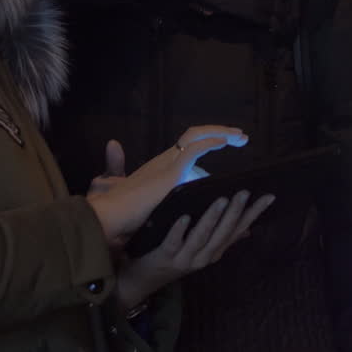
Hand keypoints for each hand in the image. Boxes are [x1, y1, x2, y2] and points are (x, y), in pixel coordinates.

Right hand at [85, 126, 247, 244]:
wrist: (110, 220)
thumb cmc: (127, 217)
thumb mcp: (157, 206)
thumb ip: (171, 200)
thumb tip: (184, 203)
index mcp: (162, 167)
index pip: (188, 145)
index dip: (208, 139)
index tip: (227, 142)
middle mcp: (164, 160)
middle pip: (194, 135)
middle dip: (219, 131)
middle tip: (241, 137)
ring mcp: (166, 163)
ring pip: (195, 135)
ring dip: (220, 133)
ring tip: (240, 138)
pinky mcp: (169, 172)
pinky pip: (193, 150)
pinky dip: (210, 143)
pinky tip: (224, 143)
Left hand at [115, 189, 276, 310]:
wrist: (143, 280)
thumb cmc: (174, 258)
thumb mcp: (202, 250)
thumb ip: (223, 240)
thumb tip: (248, 229)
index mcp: (214, 251)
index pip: (238, 230)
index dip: (253, 214)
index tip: (268, 197)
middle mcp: (204, 257)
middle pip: (223, 234)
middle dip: (235, 213)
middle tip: (244, 192)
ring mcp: (185, 258)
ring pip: (202, 238)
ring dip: (212, 219)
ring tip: (221, 200)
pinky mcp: (164, 257)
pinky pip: (174, 243)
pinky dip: (180, 230)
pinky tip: (185, 217)